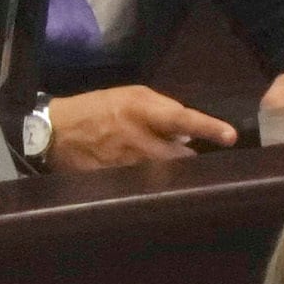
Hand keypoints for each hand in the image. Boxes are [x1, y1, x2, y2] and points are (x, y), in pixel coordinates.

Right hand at [46, 84, 235, 169]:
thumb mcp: (130, 95)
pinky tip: (149, 184)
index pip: (182, 118)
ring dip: (174, 174)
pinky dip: (152, 185)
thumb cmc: (96, 109)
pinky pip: (145, 187)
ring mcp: (126, 165)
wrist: (53, 132)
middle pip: (182, 157)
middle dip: (192, 160)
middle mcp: (138, 140)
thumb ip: (163, 110)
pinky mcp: (116, 182)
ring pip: (167, 176)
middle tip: (197, 161)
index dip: (208, 127)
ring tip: (170, 173)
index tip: (230, 136)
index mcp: (141, 111)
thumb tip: (189, 133)